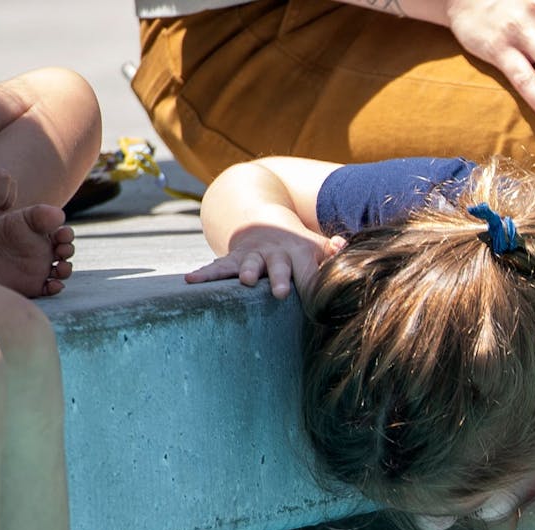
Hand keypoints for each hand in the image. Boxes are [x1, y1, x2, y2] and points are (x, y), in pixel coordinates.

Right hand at [185, 224, 345, 298]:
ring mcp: (253, 256)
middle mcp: (275, 254)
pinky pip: (217, 267)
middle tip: (280, 292)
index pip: (309, 273)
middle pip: (279, 267)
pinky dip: (204, 273)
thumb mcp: (315, 245)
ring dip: (247, 272)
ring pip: (249, 264)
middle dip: (279, 279)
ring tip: (246, 281)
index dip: (313, 286)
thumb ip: (331, 251)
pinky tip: (190, 280)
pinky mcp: (233, 259)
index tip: (318, 303)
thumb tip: (344, 246)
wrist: (263, 221)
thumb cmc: (296, 245)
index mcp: (299, 253)